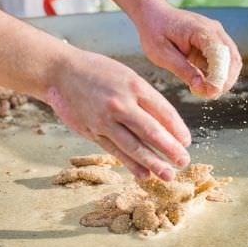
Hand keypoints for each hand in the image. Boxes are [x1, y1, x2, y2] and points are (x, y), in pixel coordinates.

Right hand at [48, 49, 191, 180]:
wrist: (60, 72)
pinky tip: (143, 174)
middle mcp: (120, 104)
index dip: (178, 129)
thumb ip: (143, 96)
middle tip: (183, 162)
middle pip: (151, 131)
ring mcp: (104, 120)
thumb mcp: (124, 75)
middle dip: (170, 150)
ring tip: (168, 175)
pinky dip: (130, 164)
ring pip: (133, 145)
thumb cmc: (95, 71)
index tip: (186, 142)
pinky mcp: (91, 131)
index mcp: (133, 86)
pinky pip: (114, 150)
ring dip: (153, 163)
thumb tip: (163, 122)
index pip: (163, 111)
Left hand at [136, 0, 241, 98]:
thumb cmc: (154, 32)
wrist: (153, 14)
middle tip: (209, 96)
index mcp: (202, 31)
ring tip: (207, 93)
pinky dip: (216, 73)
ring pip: (230, 61)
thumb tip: (202, 88)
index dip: (219, 77)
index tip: (211, 93)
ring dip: (222, 78)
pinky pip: (221, 60)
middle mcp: (214, 31)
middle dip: (224, 81)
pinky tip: (204, 84)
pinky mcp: (212, 41)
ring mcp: (215, 35)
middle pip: (231, 59)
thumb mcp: (163, 54)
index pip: (220, 56)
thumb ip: (183, 70)